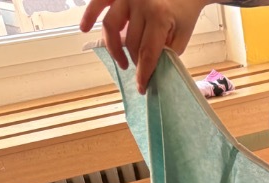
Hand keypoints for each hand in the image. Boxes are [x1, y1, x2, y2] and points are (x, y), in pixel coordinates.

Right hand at [80, 0, 206, 93]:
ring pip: (112, 27)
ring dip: (115, 48)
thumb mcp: (181, 35)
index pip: (147, 53)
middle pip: (130, 42)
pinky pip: (98, 2)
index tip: (141, 88)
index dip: (143, 74)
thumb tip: (149, 70)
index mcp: (158, 16)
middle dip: (135, 60)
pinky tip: (84, 28)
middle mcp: (140, 3)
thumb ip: (166, 53)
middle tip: (141, 68)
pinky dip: (90, 15)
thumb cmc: (184, 10)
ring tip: (122, 62)